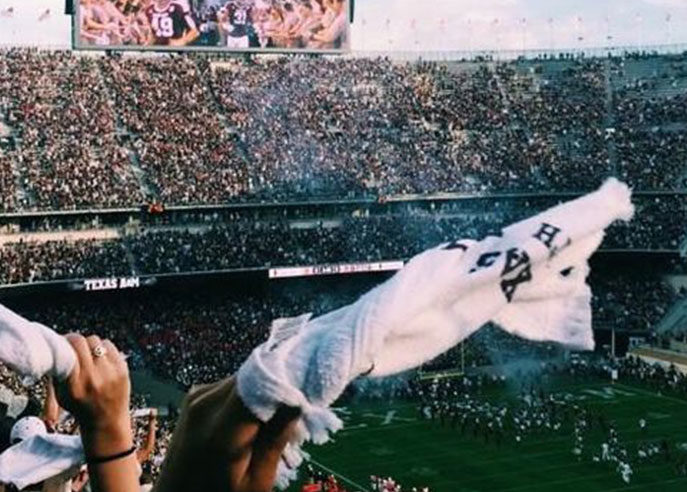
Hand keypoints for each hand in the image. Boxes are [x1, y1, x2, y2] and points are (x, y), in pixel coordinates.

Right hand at [55, 334, 132, 457]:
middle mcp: (93, 377)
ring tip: (88, 354)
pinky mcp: (123, 369)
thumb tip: (58, 344)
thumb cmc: (80, 406)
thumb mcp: (62, 394)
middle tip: (73, 345)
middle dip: (75, 341)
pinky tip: (100, 358)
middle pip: (82, 341)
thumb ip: (59, 371)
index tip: (61, 344)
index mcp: (74, 385)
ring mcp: (110, 373)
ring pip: (96, 341)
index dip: (64, 342)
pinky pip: (110, 346)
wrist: (107, 421)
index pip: (69, 350)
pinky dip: (103, 348)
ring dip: (89, 345)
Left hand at [154, 377, 299, 491]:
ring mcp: (196, 396)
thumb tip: (296, 402)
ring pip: (245, 377)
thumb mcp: (254, 483)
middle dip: (277, 389)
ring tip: (270, 423)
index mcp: (220, 429)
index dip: (288, 381)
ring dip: (263, 392)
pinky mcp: (195, 394)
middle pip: (255, 376)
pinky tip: (251, 421)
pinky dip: (248, 396)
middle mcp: (204, 404)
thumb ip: (274, 441)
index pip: (261, 380)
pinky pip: (232, 384)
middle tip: (293, 415)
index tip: (307, 394)